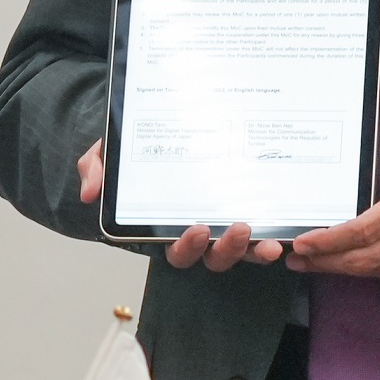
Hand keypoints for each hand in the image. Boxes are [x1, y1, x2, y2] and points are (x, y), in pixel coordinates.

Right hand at [76, 139, 282, 270]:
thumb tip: (90, 193)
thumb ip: (97, 167)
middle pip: (214, 258)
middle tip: (238, 228)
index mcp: (168, 225)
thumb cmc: (137, 147)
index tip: (195, 229)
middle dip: (227, 250)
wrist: (162, 122)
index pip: (176, 248)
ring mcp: (227, 225)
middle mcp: (201, 232)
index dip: (187, 247)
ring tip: (268, 240)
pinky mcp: (250, 211)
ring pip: (243, 252)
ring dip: (255, 251)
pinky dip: (277, 237)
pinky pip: (265, 232)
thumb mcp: (111, 149)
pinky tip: (289, 231)